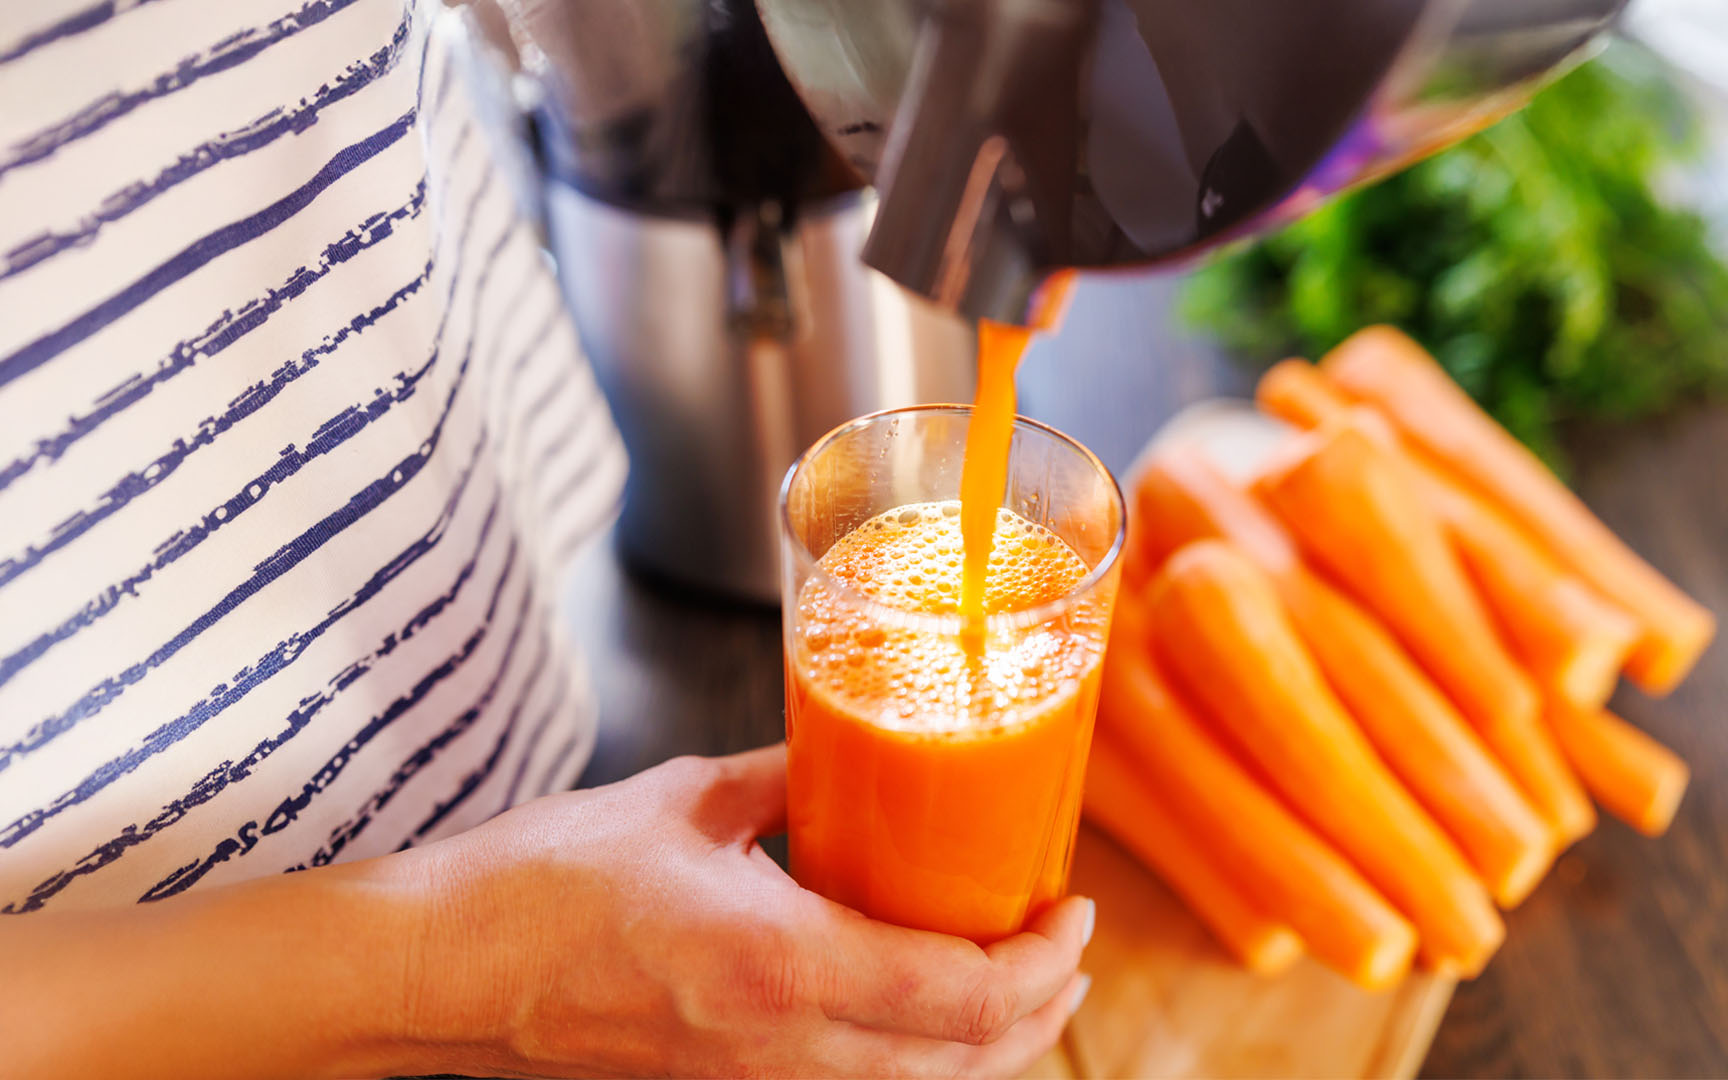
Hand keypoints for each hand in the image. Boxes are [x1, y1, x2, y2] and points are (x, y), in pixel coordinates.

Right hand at [400, 745, 1094, 1078]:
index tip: (1073, 907)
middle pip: (962, 1063)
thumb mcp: (682, 803)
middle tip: (1070, 952)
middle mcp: (778, 1048)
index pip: (962, 997)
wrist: (434, 977)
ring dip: (987, 1048)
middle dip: (1040, 1014)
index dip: (1043, 963)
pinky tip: (923, 1021)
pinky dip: (915, 1064)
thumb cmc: (536, 885)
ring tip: (1023, 990)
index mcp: (780, 965)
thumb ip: (784, 779)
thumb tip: (848, 749)